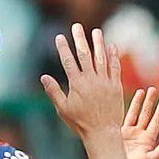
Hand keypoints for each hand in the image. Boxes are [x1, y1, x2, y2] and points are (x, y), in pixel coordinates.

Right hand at [41, 24, 123, 139]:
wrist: (102, 132)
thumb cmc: (80, 123)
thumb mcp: (63, 109)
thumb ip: (53, 91)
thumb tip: (43, 77)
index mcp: (77, 84)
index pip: (68, 61)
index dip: (63, 48)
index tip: (60, 37)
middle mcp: (91, 80)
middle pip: (85, 55)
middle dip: (80, 39)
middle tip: (77, 26)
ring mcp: (105, 82)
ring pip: (101, 58)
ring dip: (98, 43)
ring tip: (96, 31)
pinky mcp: (116, 86)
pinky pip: (115, 67)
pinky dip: (113, 56)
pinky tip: (111, 46)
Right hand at [122, 87, 158, 158]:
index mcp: (148, 141)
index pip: (155, 122)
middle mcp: (138, 135)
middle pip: (146, 115)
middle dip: (150, 102)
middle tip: (153, 89)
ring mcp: (128, 134)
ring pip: (134, 114)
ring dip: (138, 103)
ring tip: (142, 91)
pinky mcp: (117, 134)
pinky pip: (122, 118)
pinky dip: (124, 109)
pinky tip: (124, 100)